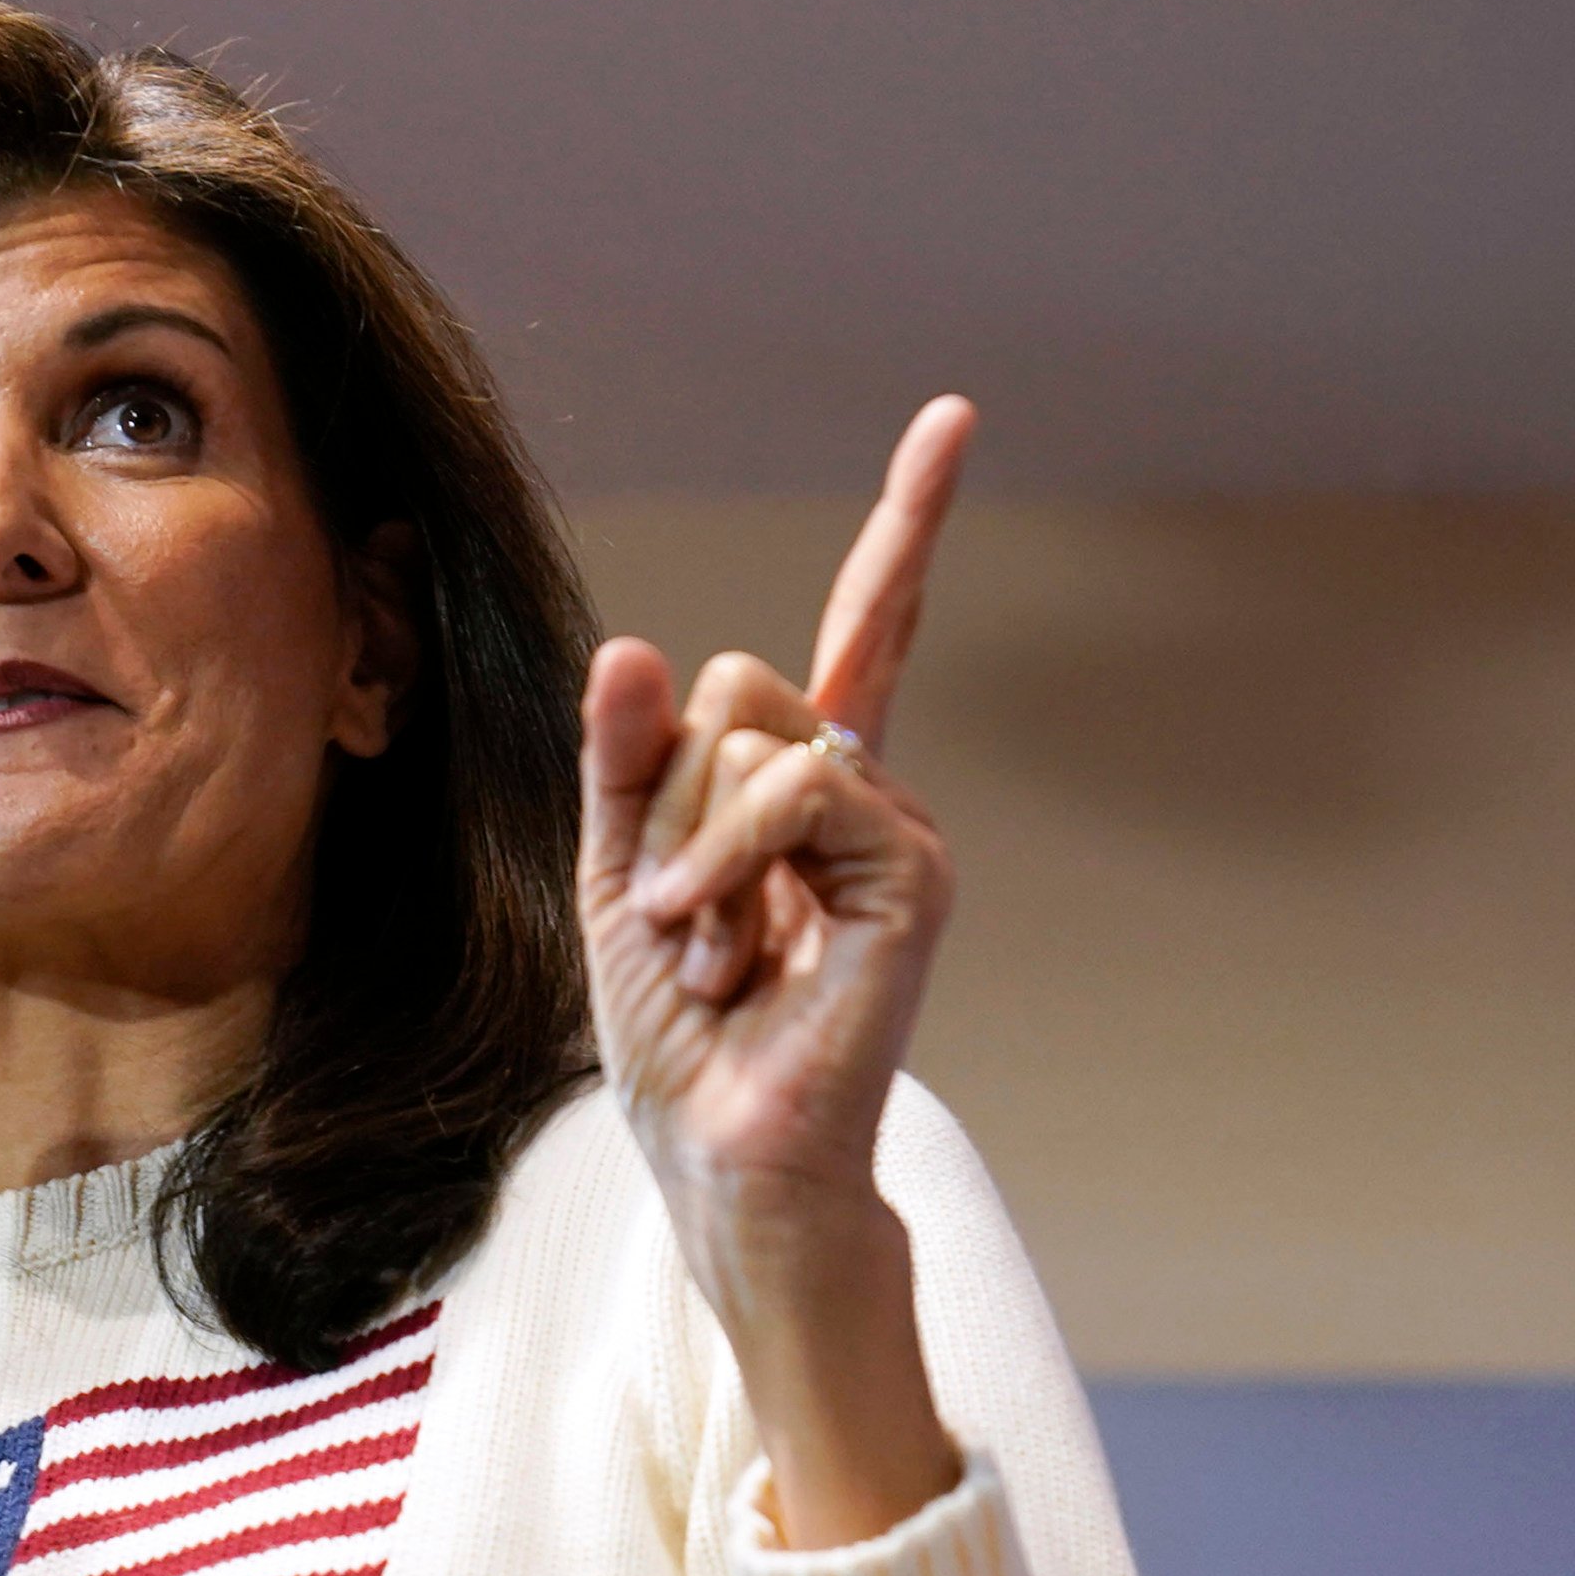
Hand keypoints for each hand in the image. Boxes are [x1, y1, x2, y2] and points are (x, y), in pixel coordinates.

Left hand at [578, 396, 973, 1544]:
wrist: (723, 1157)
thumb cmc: (676, 1038)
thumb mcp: (618, 873)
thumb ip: (624, 761)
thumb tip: (638, 646)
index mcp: (802, 788)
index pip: (863, 632)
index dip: (910, 525)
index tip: (956, 418)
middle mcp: (864, 794)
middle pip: (740, 686)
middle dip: (667, 794)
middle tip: (681, 923)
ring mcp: (899, 830)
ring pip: (753, 737)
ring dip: (687, 850)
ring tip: (703, 955)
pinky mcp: (917, 874)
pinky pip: (800, 788)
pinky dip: (729, 863)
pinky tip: (728, 950)